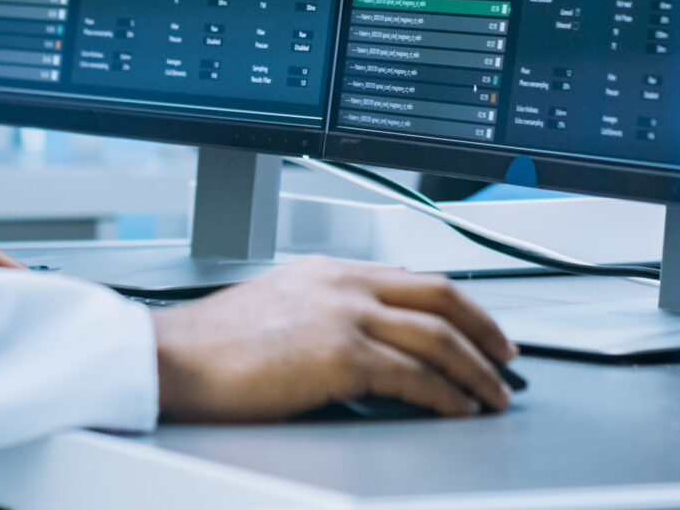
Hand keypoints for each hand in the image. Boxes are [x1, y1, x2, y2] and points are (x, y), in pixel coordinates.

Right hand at [151, 257, 516, 421]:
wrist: (171, 357)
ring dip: (475, 369)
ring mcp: (343, 316)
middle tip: (508, 357)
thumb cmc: (211, 345)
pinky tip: (458, 408)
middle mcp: (343, 285)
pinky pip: (412, 375)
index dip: (459, 302)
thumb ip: (322, 313)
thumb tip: (360, 342)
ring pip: (436, 337)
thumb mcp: (277, 308)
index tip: (479, 324)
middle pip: (441, 296)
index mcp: (329, 271)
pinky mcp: (339, 356)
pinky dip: (445, 394)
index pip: (414, 277)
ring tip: (494, 394)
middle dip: (484, 329)